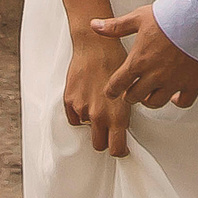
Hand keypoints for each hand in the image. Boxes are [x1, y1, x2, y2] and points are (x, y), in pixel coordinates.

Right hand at [63, 32, 133, 156]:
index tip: (120, 147)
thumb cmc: (115, 62)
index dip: (119, 150)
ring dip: (92, 121)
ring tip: (98, 103)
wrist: (96, 46)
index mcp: (116, 115)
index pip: (115, 148)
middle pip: (99, 145)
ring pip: (87, 127)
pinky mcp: (69, 101)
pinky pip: (74, 117)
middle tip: (108, 130)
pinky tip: (86, 98)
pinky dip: (79, 112)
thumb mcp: (128, 90)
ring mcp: (82, 109)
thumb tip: (121, 126)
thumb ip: (122, 112)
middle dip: (104, 140)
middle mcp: (98, 115)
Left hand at [90, 6, 197, 108]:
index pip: (117, 84)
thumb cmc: (171, 15)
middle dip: (129, 95)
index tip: (111, 92)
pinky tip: (175, 97)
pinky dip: (177, 101)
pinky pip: (183, 102)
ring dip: (149, 99)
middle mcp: (154, 76)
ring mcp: (174, 82)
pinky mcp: (193, 83)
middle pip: (134, 97)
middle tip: (130, 91)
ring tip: (149, 93)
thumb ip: (116, 26)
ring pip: (155, 102)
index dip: (111, 90)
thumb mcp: (139, 17)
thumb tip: (95, 26)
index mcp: (138, 61)